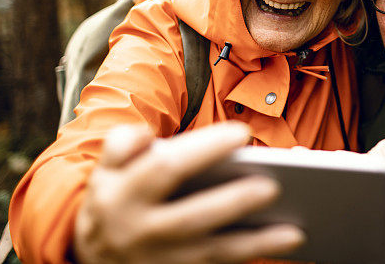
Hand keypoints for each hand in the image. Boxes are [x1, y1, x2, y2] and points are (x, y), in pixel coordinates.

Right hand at [73, 122, 304, 263]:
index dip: (204, 149)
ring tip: (293, 231)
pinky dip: (249, 258)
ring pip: (211, 253)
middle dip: (233, 202)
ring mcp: (161, 259)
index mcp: (123, 194)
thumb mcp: (105, 169)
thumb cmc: (113, 199)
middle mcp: (141, 230)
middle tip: (273, 186)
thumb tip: (144, 136)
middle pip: (192, 217)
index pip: (166, 168)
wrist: (90, 257)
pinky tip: (281, 246)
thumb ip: (121, 145)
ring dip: (254, 244)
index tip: (242, 134)